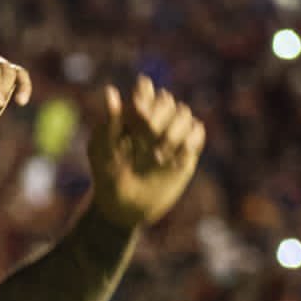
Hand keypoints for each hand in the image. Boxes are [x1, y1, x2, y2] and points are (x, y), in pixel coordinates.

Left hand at [88, 75, 204, 228]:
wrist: (124, 209)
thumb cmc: (106, 179)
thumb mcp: (102, 152)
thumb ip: (108, 123)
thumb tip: (110, 91)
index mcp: (130, 118)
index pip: (143, 92)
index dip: (144, 97)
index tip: (138, 113)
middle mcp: (153, 122)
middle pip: (166, 100)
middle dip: (159, 117)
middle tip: (148, 139)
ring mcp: (171, 135)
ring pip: (184, 113)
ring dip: (173, 130)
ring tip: (159, 156)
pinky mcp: (186, 150)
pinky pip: (198, 131)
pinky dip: (190, 140)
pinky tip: (176, 158)